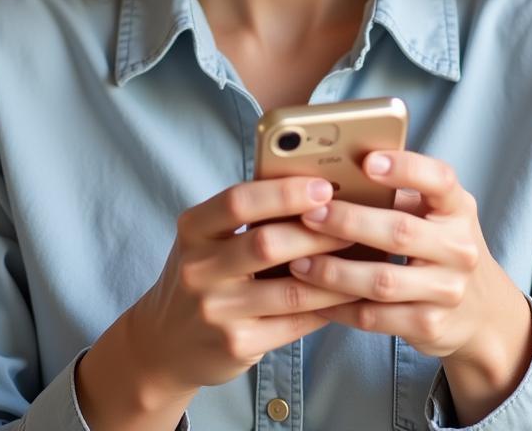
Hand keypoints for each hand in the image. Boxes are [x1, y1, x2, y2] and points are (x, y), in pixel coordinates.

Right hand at [118, 176, 360, 405]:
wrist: (165, 343)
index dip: (284, 192)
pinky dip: (328, 306)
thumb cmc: (203, 274)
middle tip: (356, 221)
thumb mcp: (208, 237)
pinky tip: (350, 293)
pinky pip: (295, 323)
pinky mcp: (237, 345)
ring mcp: (216, 311)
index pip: (238, 201)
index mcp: (193, 229)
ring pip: (290, 289)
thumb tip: (316, 187)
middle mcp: (199, 269)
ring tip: (365, 257)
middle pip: (267, 243)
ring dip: (334, 272)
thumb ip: (247, 214)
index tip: (324, 185)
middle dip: (319, 231)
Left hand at [287, 150, 531, 372]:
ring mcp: (447, 290)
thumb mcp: (434, 213)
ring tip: (299, 260)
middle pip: (400, 231)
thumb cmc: (439, 246)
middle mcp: (459, 248)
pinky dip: (340, 306)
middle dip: (348, 222)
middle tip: (309, 214)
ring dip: (334, 271)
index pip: (439, 179)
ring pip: (382, 280)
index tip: (367, 161)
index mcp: (458, 207)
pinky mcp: (430, 325)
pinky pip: (376, 317)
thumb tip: (333, 170)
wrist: (482, 312)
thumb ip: (399, 192)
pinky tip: (314, 297)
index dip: (404, 168)